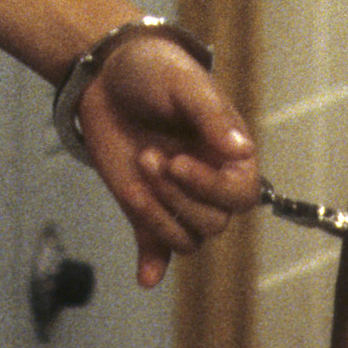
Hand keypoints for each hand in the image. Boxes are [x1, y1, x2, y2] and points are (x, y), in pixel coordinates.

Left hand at [74, 33, 262, 288]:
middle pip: (213, 222)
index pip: (241, 194)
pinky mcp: (146, 207)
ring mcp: (177, 198)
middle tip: (147, 155)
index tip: (177, 162)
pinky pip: (156, 248)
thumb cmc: (154, 70)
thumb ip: (211, 116)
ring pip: (186, 239)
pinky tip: (144, 276)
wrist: (106, 74)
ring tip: (138, 165)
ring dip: (158, 214)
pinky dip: (152, 264)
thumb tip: (241, 150)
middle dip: (176, 196)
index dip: (211, 187)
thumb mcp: (184, 84)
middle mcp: (209, 181)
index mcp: (231, 152)